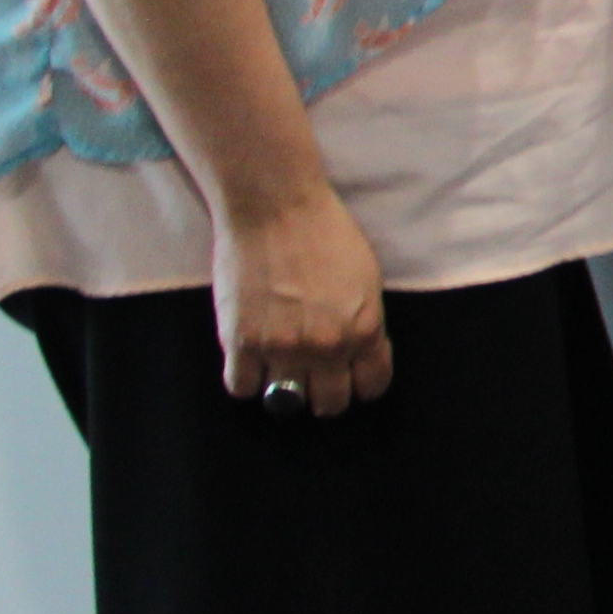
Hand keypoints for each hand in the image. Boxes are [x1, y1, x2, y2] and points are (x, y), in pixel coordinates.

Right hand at [215, 191, 391, 415]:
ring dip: (283, 388)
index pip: (372, 386)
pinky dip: (246, 380)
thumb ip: (363, 322)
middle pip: (330, 403)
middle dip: (324, 395)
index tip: (350, 377)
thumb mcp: (366, 280)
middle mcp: (326, 347)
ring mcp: (282, 348)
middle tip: (313, 380)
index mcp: (364, 330)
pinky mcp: (240, 342)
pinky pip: (241, 387)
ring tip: (278, 368)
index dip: (362, 384)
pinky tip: (249, 362)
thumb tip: (358, 352)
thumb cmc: (326, 234)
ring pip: (285, 402)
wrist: (276, 210)